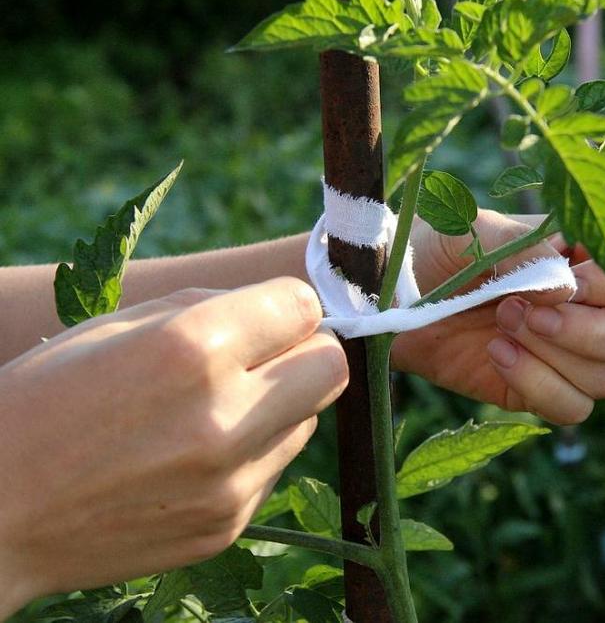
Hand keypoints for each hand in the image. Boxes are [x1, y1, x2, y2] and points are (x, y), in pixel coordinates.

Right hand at [0, 278, 346, 615]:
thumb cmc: (45, 400)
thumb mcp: (116, 326)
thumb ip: (211, 308)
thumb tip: (284, 309)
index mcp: (192, 350)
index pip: (305, 307)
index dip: (287, 305)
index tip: (269, 314)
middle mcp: (224, 419)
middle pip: (331, 367)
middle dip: (306, 352)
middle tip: (265, 356)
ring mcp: (230, 483)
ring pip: (308, 421)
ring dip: (279, 405)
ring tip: (215, 409)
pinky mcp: (227, 526)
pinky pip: (274, 469)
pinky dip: (253, 453)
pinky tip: (195, 455)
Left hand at [392, 211, 604, 424]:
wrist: (391, 297)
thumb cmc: (438, 249)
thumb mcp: (474, 234)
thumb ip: (524, 253)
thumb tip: (567, 290)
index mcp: (595, 250)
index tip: (570, 281)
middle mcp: (599, 304)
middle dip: (595, 333)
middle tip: (525, 313)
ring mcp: (577, 353)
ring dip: (555, 356)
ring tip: (500, 324)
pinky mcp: (547, 390)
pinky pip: (574, 409)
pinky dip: (537, 386)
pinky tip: (496, 355)